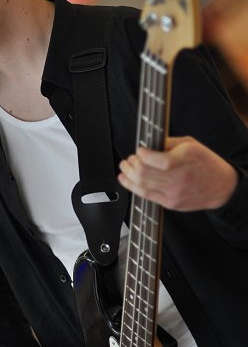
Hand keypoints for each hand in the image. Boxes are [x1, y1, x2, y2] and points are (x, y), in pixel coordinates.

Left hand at [118, 136, 237, 210]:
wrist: (222, 187)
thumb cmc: (206, 163)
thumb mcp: (190, 144)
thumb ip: (168, 143)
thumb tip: (148, 144)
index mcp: (182, 160)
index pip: (153, 159)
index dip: (141, 154)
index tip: (139, 150)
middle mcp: (177, 178)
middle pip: (143, 173)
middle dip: (131, 164)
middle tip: (128, 159)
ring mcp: (173, 193)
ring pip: (141, 186)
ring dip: (128, 176)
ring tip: (124, 169)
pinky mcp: (170, 203)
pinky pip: (146, 196)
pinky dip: (132, 187)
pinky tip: (127, 181)